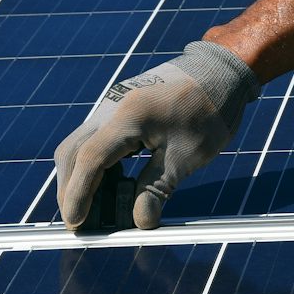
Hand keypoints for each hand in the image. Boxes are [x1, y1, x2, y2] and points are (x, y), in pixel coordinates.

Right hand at [53, 39, 258, 229]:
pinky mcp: (118, 107)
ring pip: (80, 144)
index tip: (76, 224)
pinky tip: (111, 184)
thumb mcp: (187, 156)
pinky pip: (96, 138)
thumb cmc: (210, 110)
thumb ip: (157, 189)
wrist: (222, 69)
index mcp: (128, 116)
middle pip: (73, 152)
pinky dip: (96, 163)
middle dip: (71, 189)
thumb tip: (139, 224)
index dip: (78, 195)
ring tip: (96, 208)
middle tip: (81, 222)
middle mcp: (111, 106)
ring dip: (82, 176)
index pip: (90, 160)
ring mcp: (112, 104)